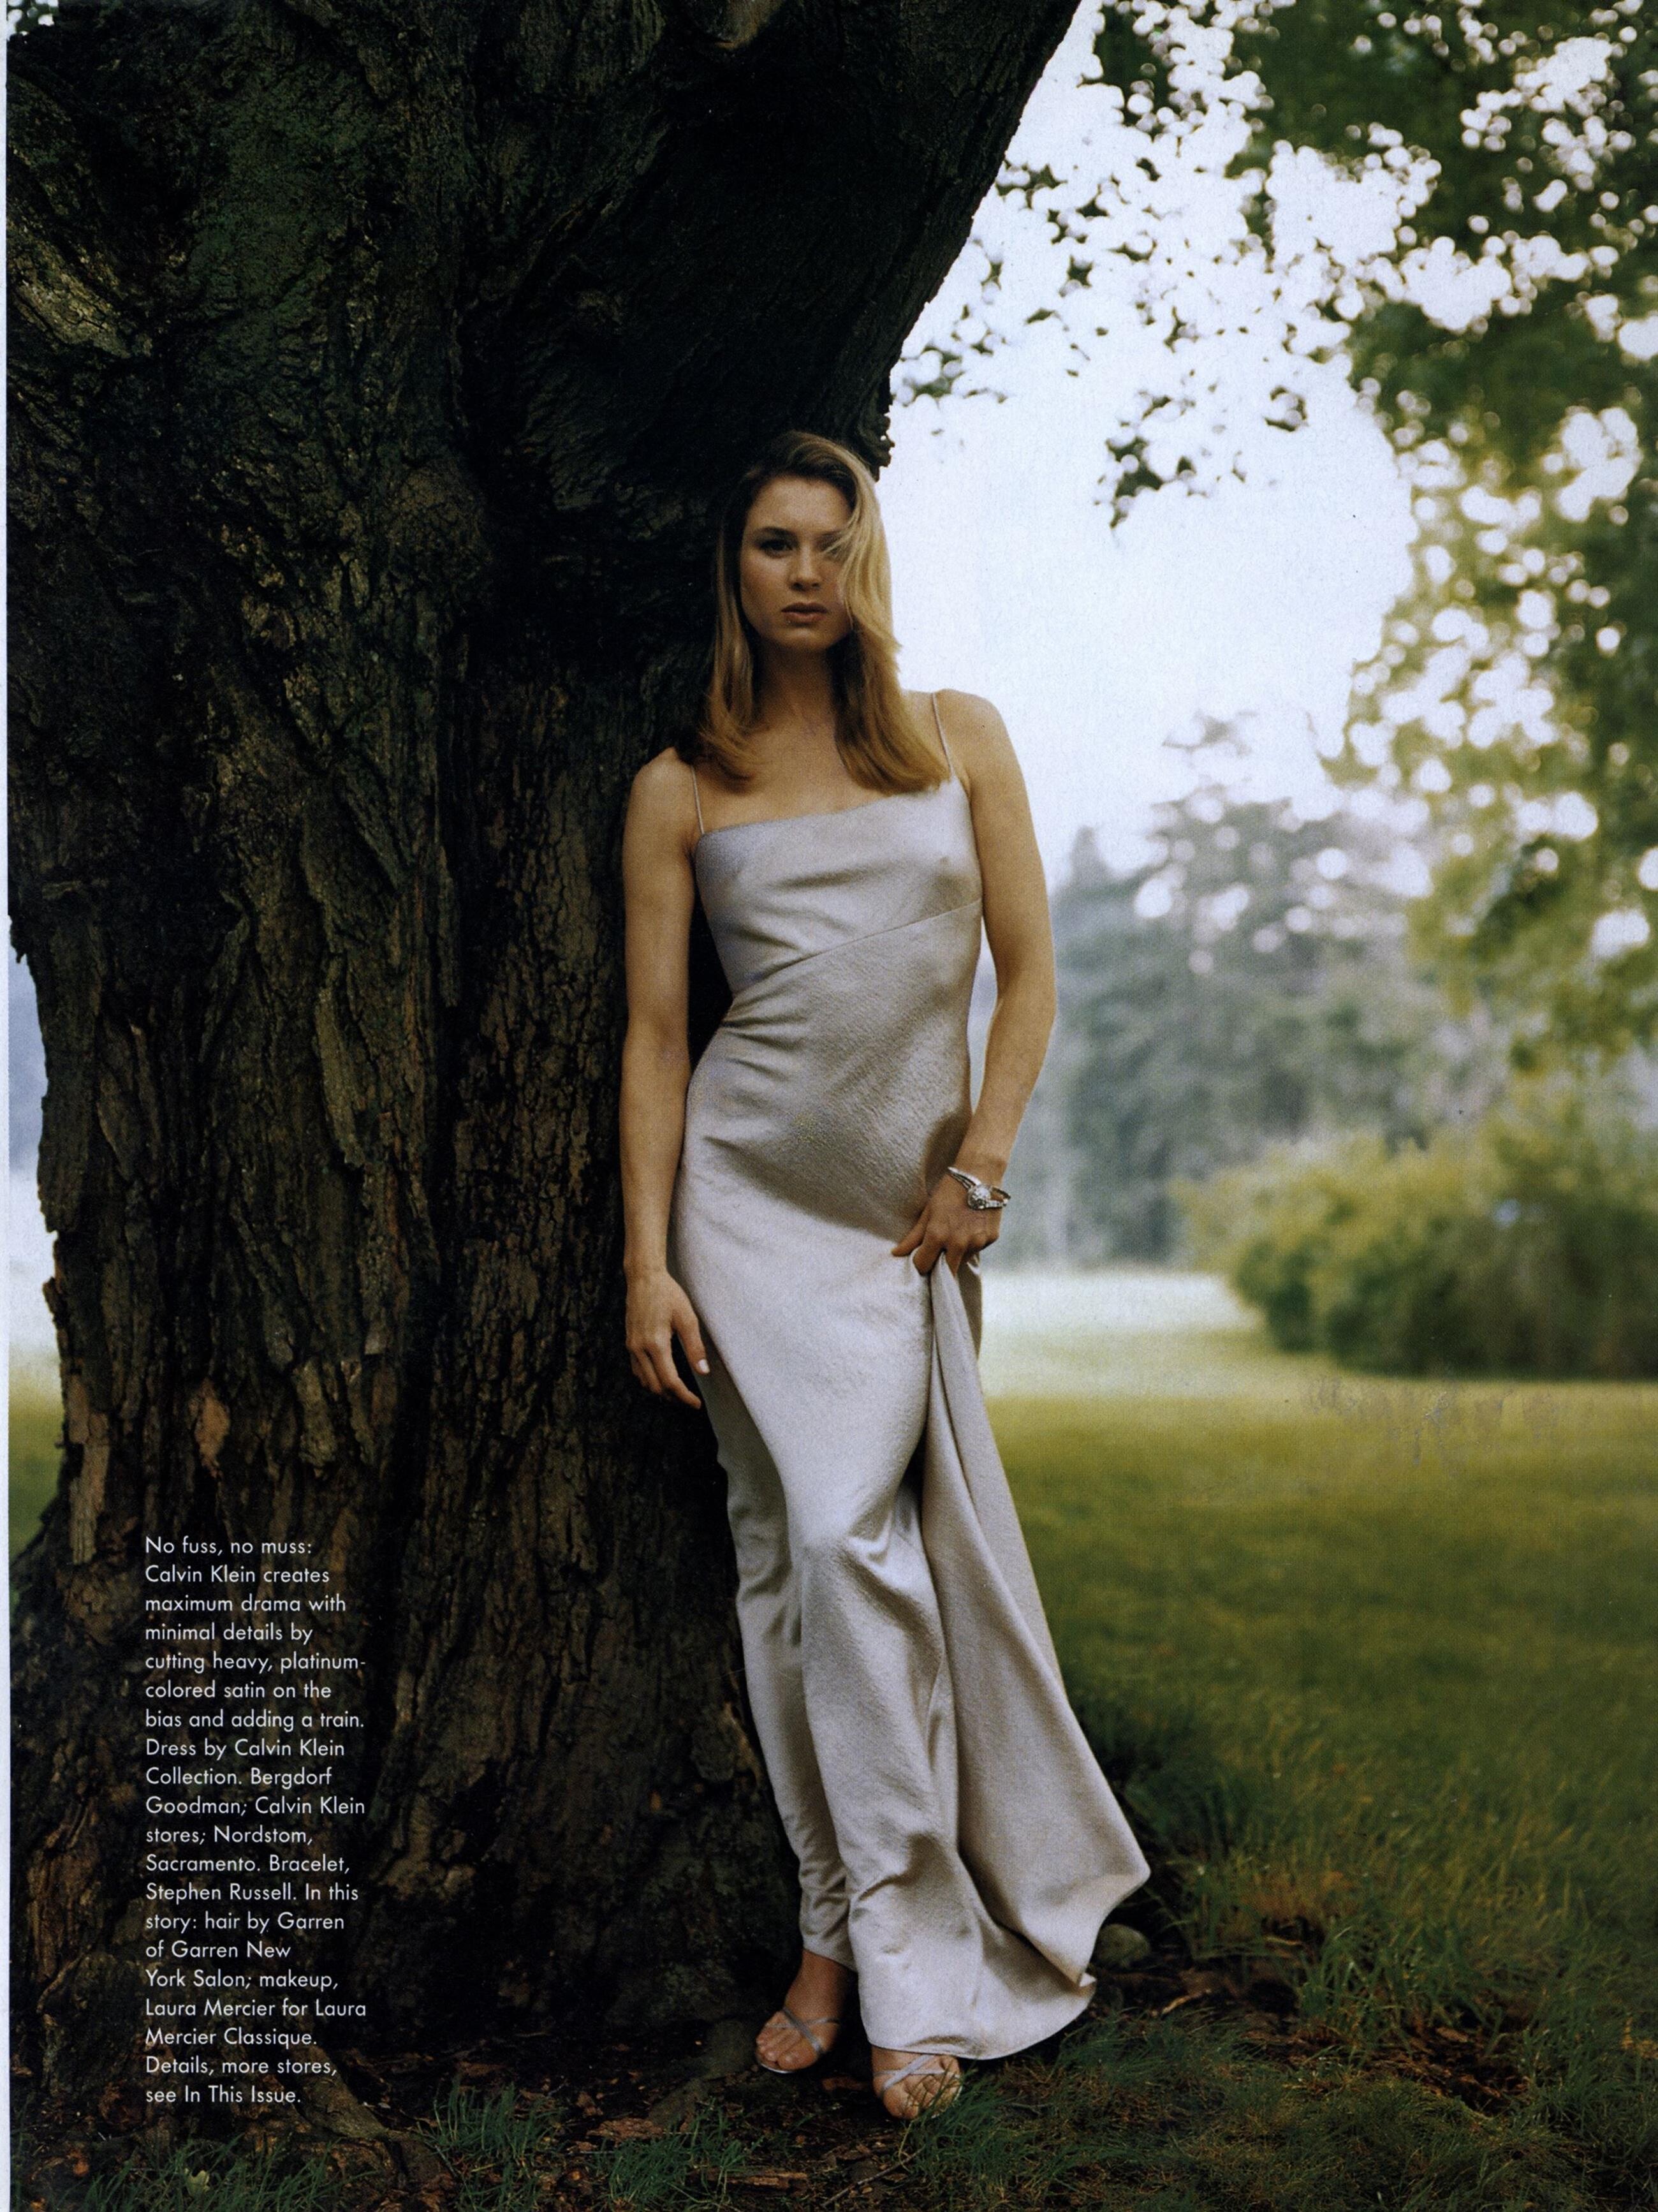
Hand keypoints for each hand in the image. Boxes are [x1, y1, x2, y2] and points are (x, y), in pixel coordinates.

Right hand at [625, 1270, 709, 1406]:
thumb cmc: (668, 1294)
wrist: (643, 1278)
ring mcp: (631, 1347)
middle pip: (656, 1386)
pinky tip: (662, 1378)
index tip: (696, 1404)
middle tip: (690, 1401)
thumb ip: (695, 1347)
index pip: (670, 1381)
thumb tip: (703, 1372)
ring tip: (678, 1393)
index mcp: (655, 1344)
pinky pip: (637, 1371)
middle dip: (673, 1398)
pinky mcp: (629, 1343)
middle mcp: (639, 1349)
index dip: (684, 1396)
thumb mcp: (687, 1318)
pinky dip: (650, 1380)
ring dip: (661, 1391)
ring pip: (644, 1381)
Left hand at [891, 1172, 1001, 1275]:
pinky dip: (972, 1243)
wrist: (980, 1173)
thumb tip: (897, 1254)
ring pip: (963, 1260)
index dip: (920, 1264)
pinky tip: (971, 1226)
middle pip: (947, 1271)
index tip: (920, 1259)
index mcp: (938, 1236)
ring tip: (957, 1232)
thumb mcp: (928, 1211)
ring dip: (957, 1253)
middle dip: (940, 1267)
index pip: (924, 1265)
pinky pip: (977, 1249)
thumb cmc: (950, 1190)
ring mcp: (977, 1242)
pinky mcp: (991, 1239)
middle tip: (938, 1255)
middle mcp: (959, 1243)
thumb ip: (914, 1236)